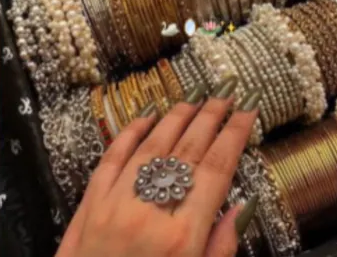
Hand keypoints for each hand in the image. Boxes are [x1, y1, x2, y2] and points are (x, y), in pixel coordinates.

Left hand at [56, 77, 260, 256]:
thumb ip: (219, 245)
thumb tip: (238, 205)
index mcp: (183, 236)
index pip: (214, 171)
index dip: (233, 136)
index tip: (246, 113)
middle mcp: (150, 212)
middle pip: (185, 152)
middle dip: (208, 119)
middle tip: (224, 95)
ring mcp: (116, 203)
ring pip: (150, 147)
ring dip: (175, 119)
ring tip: (194, 99)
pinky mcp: (91, 202)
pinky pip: (112, 157)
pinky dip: (130, 133)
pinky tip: (146, 117)